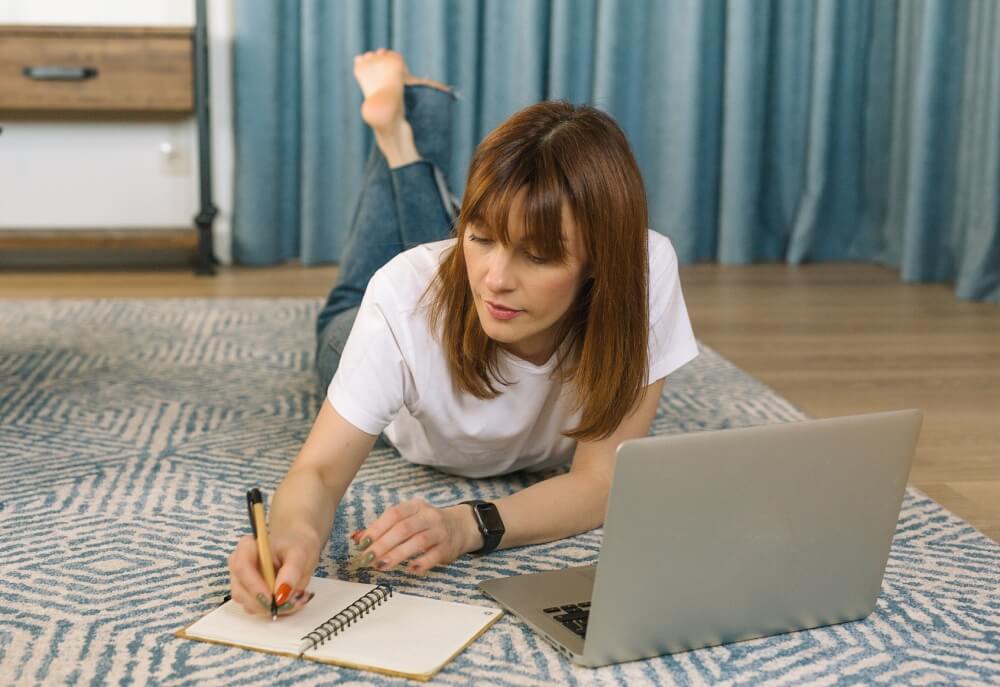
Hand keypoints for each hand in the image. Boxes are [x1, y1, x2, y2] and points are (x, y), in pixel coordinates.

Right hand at [228, 532, 318, 616]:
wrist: (299, 548)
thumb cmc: (297, 546)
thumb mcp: (300, 555)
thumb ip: (292, 572)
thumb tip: (280, 594)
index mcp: (248, 547)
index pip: (241, 567)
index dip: (254, 586)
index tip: (272, 598)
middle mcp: (238, 564)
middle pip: (240, 591)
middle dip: (263, 602)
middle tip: (286, 603)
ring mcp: (241, 581)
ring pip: (246, 603)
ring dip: (268, 608)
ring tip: (291, 599)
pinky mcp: (247, 594)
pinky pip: (254, 608)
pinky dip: (271, 609)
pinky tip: (285, 600)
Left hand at [350, 499, 478, 573]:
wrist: (460, 527)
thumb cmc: (427, 524)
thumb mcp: (408, 519)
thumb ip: (384, 528)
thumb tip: (358, 539)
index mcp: (415, 506)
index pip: (393, 514)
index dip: (376, 528)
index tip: (362, 543)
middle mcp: (428, 516)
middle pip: (403, 528)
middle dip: (383, 544)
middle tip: (368, 557)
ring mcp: (439, 532)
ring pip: (417, 542)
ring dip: (397, 555)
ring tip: (382, 565)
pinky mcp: (447, 548)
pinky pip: (433, 556)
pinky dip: (420, 563)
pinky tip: (409, 569)